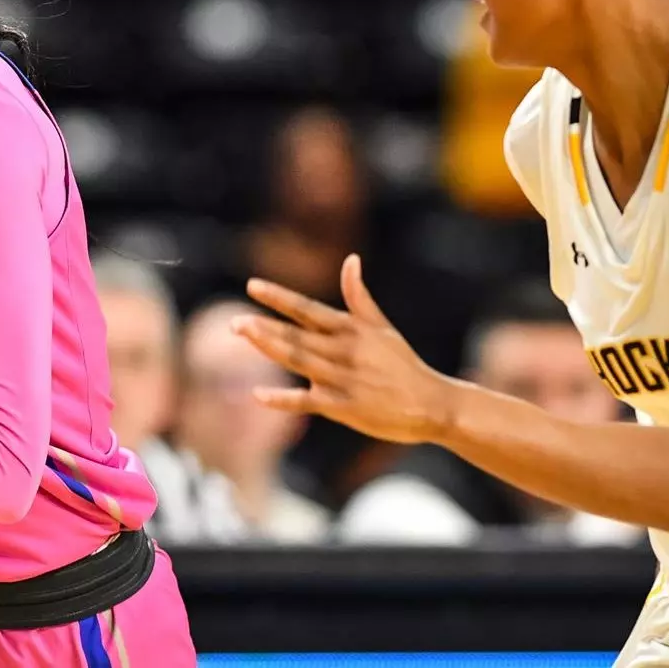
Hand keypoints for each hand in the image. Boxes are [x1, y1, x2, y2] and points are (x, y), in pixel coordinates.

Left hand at [234, 254, 456, 444]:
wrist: (434, 405)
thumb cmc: (402, 364)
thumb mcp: (381, 327)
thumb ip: (359, 296)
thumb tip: (350, 260)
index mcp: (352, 330)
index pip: (308, 310)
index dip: (280, 297)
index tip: (253, 285)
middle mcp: (345, 352)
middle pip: (297, 336)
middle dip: (264, 327)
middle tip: (235, 322)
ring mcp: (343, 380)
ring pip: (299, 361)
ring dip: (269, 349)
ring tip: (243, 337)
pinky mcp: (344, 408)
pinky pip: (307, 402)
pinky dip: (283, 400)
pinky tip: (258, 395)